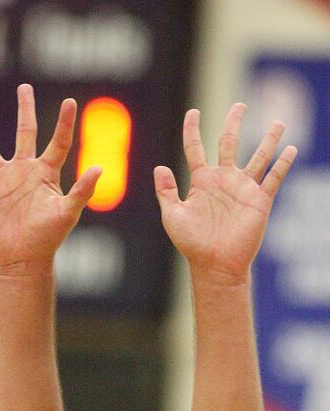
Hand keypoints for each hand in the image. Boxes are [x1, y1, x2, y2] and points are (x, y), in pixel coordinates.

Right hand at [0, 84, 101, 270]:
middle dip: (25, 109)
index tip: (70, 102)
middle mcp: (23, 171)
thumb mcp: (67, 213)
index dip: (64, 124)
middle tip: (25, 87)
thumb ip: (81, 191)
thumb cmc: (49, 237)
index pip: (58, 143)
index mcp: (45, 172)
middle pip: (25, 132)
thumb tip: (99, 169)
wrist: (25, 259)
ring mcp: (2, 181)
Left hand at [154, 103, 296, 280]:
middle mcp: (223, 180)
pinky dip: (283, 163)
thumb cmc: (192, 243)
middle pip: (230, 142)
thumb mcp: (173, 216)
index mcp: (201, 181)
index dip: (192, 129)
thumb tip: (160, 167)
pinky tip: (291, 149)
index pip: (195, 148)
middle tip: (240, 106)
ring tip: (279, 122)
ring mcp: (243, 189)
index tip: (193, 112)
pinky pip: (274, 178)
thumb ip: (166, 192)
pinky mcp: (260, 200)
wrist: (215, 264)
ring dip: (269, 139)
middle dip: (234, 122)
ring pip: (259, 156)